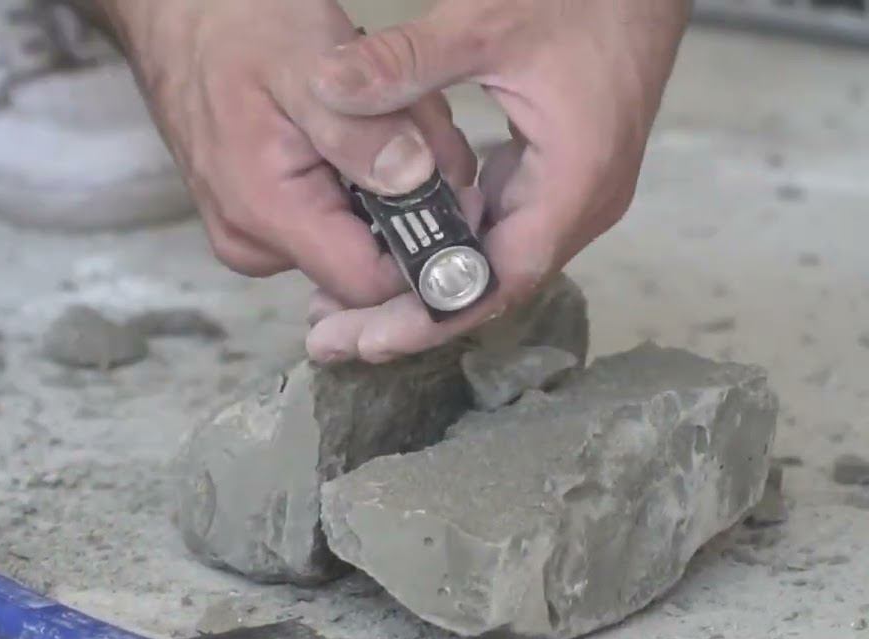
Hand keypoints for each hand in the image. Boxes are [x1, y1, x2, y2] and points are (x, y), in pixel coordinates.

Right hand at [99, 0, 476, 307]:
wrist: (178, 16)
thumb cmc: (236, 28)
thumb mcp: (310, 62)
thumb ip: (363, 129)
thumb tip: (419, 183)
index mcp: (267, 214)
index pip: (370, 285)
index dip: (426, 249)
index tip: (456, 189)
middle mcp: (257, 244)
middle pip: (373, 258)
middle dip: (411, 196)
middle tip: (412, 123)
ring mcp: (257, 236)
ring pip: (361, 234)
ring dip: (391, 179)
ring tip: (376, 114)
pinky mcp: (263, 220)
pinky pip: (337, 216)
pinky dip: (363, 176)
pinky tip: (353, 128)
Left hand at [304, 0, 691, 362]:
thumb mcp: (486, 21)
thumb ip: (406, 60)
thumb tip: (329, 87)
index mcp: (573, 182)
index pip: (498, 280)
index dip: (432, 316)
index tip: (371, 339)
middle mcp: (577, 204)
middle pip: (486, 287)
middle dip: (409, 316)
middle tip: (331, 337)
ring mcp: (565, 194)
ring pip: (486, 263)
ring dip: (418, 285)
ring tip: (341, 308)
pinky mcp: (550, 176)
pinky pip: (491, 228)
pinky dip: (439, 242)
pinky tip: (387, 246)